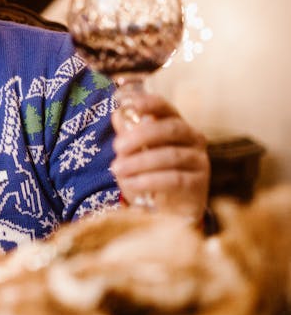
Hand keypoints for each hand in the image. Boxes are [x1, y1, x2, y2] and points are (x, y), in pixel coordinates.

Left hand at [109, 91, 209, 221]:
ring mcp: (199, 161)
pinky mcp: (198, 184)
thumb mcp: (136, 155)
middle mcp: (193, 139)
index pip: (166, 108)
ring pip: (170, 155)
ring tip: (117, 169)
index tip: (129, 103)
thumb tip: (117, 114)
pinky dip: (149, 180)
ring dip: (140, 162)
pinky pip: (174, 179)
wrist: (171, 211)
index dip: (149, 103)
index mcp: (177, 126)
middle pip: (170, 129)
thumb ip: (129, 136)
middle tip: (117, 147)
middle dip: (141, 135)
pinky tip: (132, 184)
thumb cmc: (153, 176)